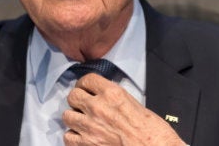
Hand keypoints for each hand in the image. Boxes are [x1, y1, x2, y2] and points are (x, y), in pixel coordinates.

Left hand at [63, 73, 186, 145]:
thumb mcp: (134, 104)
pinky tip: (84, 137)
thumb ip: (114, 98)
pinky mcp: (86, 145)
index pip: (86, 79)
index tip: (86, 89)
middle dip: (77, 101)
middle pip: (73, 96)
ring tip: (83, 123)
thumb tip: (102, 96)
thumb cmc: (151, 131)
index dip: (85, 84)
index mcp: (112, 93)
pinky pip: (68, 136)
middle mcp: (97, 107)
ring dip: (74, 119)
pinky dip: (74, 137)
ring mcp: (90, 127)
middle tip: (83, 106)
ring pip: (67, 116)